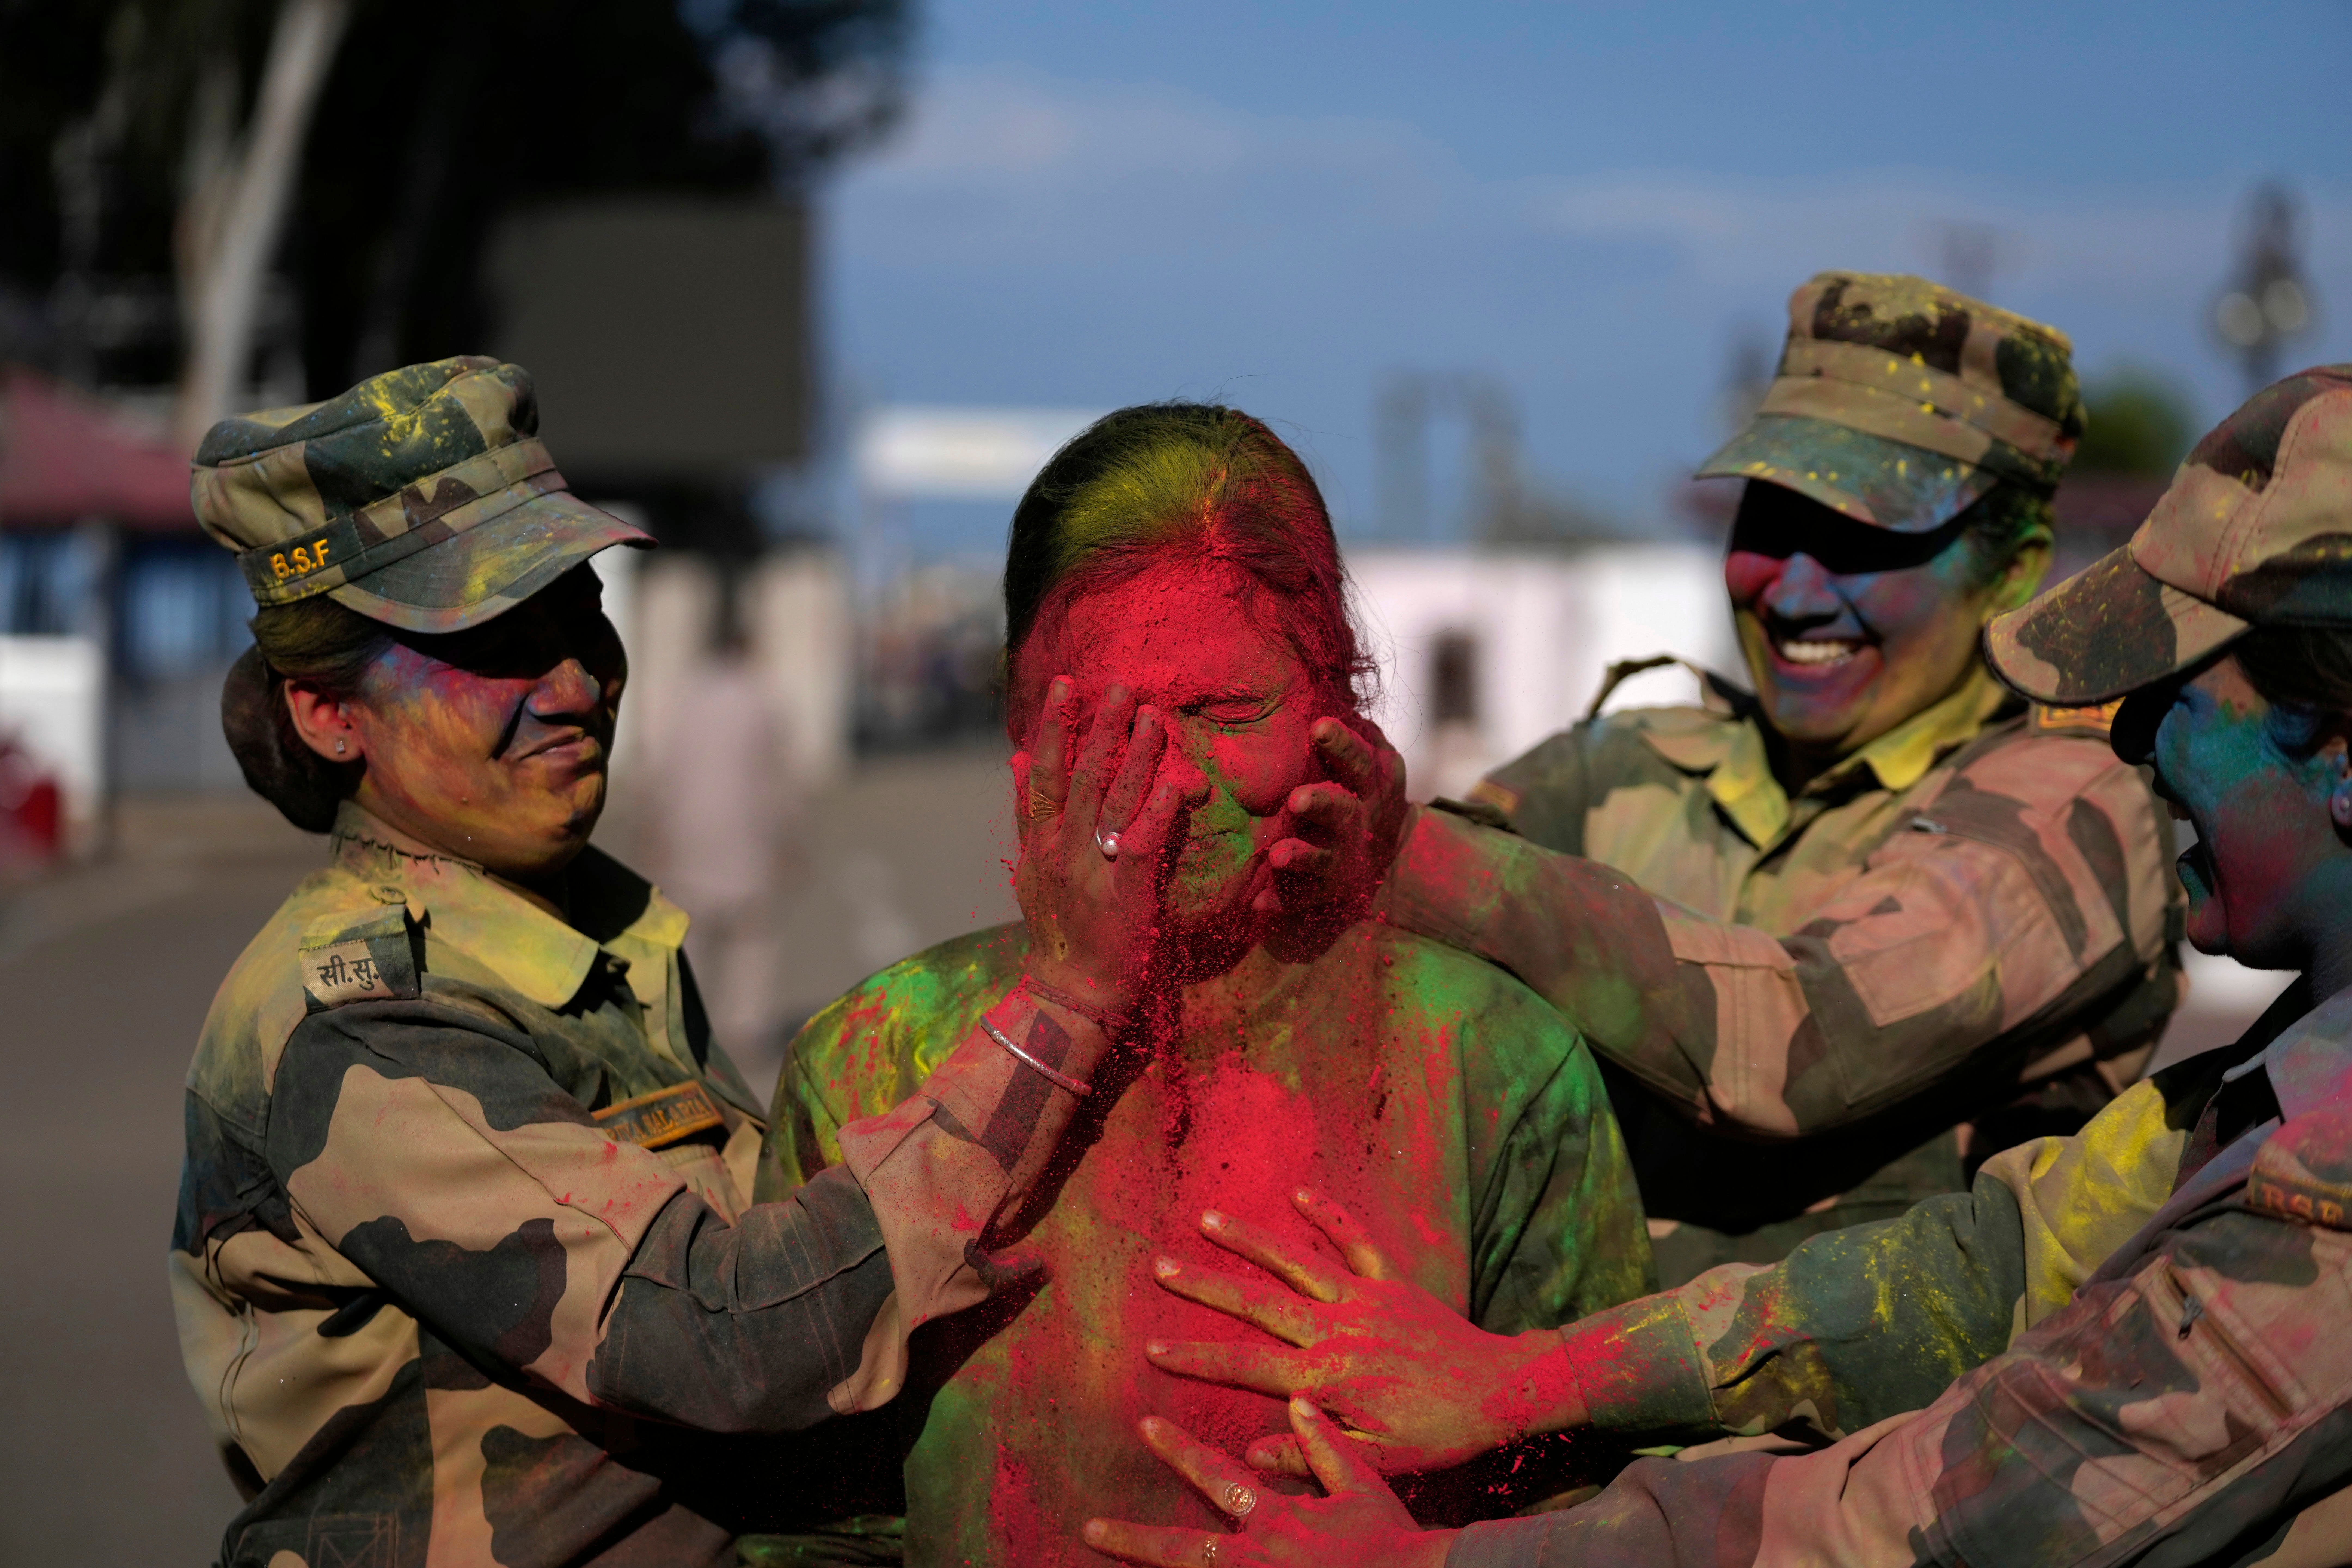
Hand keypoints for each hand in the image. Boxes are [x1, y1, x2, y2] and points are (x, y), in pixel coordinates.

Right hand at [1013, 677, 1207, 1017]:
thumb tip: (1016, 756)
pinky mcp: (1125, 894)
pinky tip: (1174, 783)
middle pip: (1079, 777)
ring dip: (1135, 756)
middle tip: (1120, 686)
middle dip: (1100, 728)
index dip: (1055, 726)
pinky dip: (1159, 812)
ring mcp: (1091, 870)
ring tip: (1153, 717)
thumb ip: (1027, 812)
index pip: (1043, 771)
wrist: (1071, 990)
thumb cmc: (1059, 926)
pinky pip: (1143, 844)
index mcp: (1039, 841)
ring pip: (1112, 801)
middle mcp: (1060, 850)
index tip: (1066, 684)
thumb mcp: (1030, 867)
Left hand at [1080, 1398, 1452, 1567]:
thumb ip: (1324, 1444)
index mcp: (1278, 1519)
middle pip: (1186, 1551)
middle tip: (1090, 1531)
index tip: (1145, 1427)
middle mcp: (1260, 1557)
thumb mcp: (1363, 1484)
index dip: (1179, 1451)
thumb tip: (1296, 1399)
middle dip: (1135, 1541)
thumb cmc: (1391, 1538)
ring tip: (1109, 1555)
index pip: (1217, 1477)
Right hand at [1145, 1190, 1578, 1474]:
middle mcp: (1336, 1329)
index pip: (1246, 1366)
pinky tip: (1299, 1193)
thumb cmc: (1438, 1432)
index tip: (1152, 1348)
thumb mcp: (1377, 1460)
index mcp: (1327, 1377)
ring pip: (1296, 1263)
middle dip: (1205, 1287)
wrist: (1498, 1391)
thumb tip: (1251, 1453)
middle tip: (1159, 1267)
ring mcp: (1363, 1299)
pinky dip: (1329, 1216)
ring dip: (1250, 1240)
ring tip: (1208, 1217)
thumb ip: (1313, 1454)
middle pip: (1258, 1303)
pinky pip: (1356, 1242)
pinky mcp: (1392, 1283)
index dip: (1197, 1359)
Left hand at [1253, 719, 1407, 922]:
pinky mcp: (1323, 890)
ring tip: (1278, 856)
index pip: (1360, 759)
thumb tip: (1326, 681)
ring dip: (1301, 856)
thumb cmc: (1361, 786)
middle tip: (1297, 798)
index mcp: (1373, 780)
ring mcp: (1342, 857)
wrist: (1382, 851)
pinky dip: (1281, 902)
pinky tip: (1257, 904)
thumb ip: (1353, 728)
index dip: (1342, 744)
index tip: (1318, 727)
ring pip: (1322, 858)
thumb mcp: (1369, 756)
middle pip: (1343, 810)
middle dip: (1322, 803)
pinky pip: (1300, 899)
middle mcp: (1360, 819)